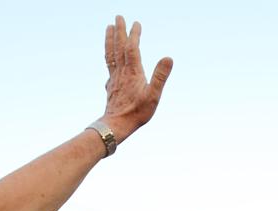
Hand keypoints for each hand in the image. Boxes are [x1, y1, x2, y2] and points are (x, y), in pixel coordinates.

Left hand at [99, 16, 172, 142]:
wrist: (116, 125)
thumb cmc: (137, 113)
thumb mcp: (153, 96)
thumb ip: (160, 76)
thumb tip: (168, 57)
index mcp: (133, 72)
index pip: (133, 48)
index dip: (134, 34)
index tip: (136, 23)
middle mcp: (121, 72)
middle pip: (119, 47)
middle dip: (119, 31)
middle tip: (118, 16)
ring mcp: (114, 78)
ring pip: (110, 54)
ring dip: (110, 39)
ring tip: (109, 28)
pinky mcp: (111, 85)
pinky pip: (109, 65)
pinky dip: (109, 56)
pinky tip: (110, 58)